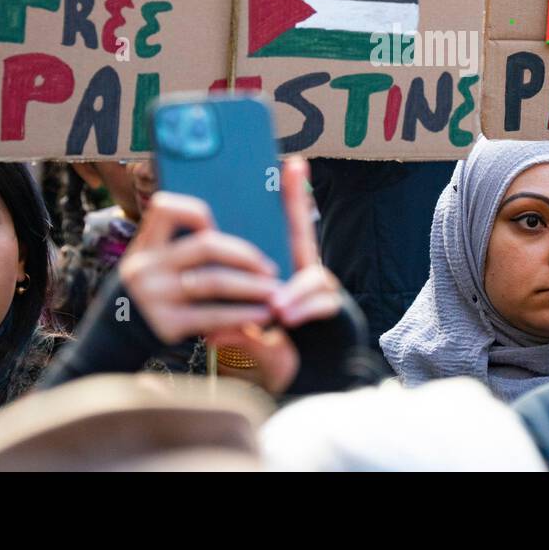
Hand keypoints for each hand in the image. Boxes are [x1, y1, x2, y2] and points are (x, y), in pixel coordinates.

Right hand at [118, 192, 279, 345]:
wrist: (116, 336)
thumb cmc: (155, 291)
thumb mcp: (154, 263)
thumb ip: (180, 247)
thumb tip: (235, 235)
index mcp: (146, 244)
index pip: (165, 209)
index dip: (196, 212)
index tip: (218, 224)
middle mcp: (146, 265)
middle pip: (206, 246)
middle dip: (245, 255)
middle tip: (270, 268)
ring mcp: (154, 295)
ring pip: (214, 282)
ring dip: (252, 287)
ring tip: (274, 292)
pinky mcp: (166, 324)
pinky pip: (213, 316)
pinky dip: (242, 315)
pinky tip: (262, 316)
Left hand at [208, 157, 343, 394]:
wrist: (318, 384)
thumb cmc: (286, 360)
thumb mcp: (253, 346)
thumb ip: (236, 336)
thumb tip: (213, 334)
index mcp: (280, 280)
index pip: (278, 239)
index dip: (284, 203)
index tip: (286, 164)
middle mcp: (303, 278)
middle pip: (301, 233)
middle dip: (297, 198)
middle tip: (293, 165)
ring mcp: (320, 291)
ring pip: (315, 277)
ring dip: (295, 293)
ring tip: (278, 313)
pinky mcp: (335, 309)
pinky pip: (322, 302)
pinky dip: (303, 311)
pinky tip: (289, 321)